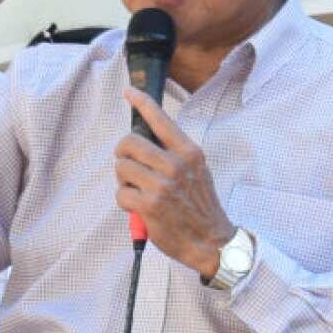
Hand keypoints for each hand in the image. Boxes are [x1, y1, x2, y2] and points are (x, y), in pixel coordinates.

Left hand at [113, 88, 235, 277]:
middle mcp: (176, 165)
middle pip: (129, 142)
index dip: (142, 102)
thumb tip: (145, 138)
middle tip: (130, 167)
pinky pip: (121, 194)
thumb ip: (175, 153)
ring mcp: (162, 185)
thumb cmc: (200, 206)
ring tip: (138, 190)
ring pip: (121, 168)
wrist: (211, 240)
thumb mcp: (197, 171)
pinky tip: (138, 208)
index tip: (128, 92)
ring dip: (124, 180)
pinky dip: (125, 202)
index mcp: (189, 152)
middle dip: (123, 155)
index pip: (161, 120)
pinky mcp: (150, 206)